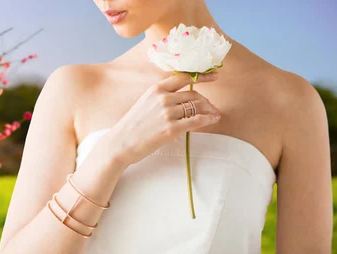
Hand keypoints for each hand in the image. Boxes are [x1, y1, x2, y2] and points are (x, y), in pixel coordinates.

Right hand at [105, 72, 220, 167]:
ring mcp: (167, 113)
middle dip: (207, 101)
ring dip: (209, 111)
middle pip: (194, 94)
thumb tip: (183, 99)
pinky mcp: (171, 129)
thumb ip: (162, 97)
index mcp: (156, 89)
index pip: (184, 77)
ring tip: (215, 115)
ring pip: (197, 107)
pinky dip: (208, 119)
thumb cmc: (133, 125)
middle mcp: (163, 98)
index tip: (214, 76)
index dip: (202, 76)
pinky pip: (196, 121)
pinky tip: (213, 120)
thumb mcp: (145, 103)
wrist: (120, 143)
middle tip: (212, 107)